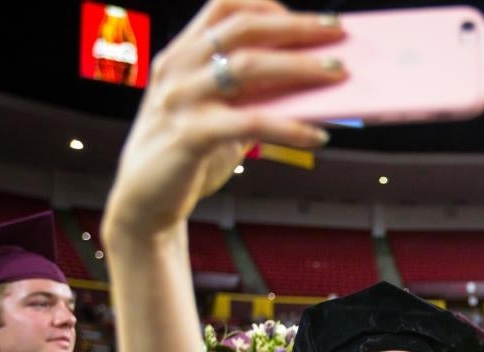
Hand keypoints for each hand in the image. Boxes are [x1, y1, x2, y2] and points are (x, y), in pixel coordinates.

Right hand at [104, 0, 345, 241]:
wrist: (144, 201)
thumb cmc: (188, 154)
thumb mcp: (216, 114)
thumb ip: (249, 96)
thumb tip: (310, 88)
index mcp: (181, 55)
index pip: (224, 8)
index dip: (267, 6)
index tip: (309, 20)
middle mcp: (177, 68)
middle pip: (242, 27)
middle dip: (296, 27)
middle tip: (338, 34)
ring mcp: (181, 99)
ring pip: (248, 66)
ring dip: (299, 66)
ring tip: (337, 74)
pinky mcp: (190, 135)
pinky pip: (251, 122)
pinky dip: (290, 127)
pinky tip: (317, 135)